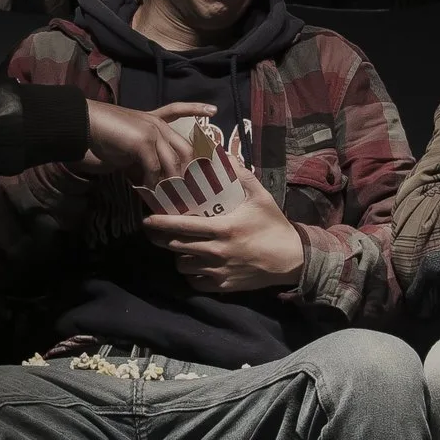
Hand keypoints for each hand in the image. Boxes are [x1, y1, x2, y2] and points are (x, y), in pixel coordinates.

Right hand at [82, 99, 219, 186]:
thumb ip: (141, 161)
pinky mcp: (143, 141)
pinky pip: (154, 168)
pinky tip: (148, 190)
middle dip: (189, 169)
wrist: (83, 125)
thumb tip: (152, 183)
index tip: (214, 110)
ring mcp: (152, 131)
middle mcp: (156, 124)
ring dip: (171, 182)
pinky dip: (152, 182)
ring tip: (172, 198)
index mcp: (153, 120)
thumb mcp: (127, 150)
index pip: (178, 110)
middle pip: (184, 147)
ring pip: (172, 161)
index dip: (196, 108)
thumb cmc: (101, 136)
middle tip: (190, 188)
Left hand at [140, 152, 304, 291]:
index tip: (147, 220)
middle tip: (156, 231)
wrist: (292, 259)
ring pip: (182, 265)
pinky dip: (190, 274)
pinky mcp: (222, 286)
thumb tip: (221, 153)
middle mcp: (217, 252)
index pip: (182, 226)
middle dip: (162, 238)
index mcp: (223, 228)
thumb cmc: (273, 225)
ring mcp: (219, 271)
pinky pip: (194, 283)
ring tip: (179, 246)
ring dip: (177, 255)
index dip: (160, 224)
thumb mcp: (260, 196)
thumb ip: (240, 174)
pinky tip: (194, 264)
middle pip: (175, 247)